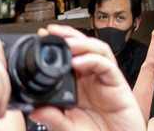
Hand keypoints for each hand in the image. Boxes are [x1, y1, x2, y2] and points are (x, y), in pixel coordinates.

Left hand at [31, 26, 148, 130]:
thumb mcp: (69, 128)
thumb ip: (54, 119)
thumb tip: (35, 110)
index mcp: (78, 85)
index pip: (69, 56)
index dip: (57, 45)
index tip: (42, 38)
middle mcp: (91, 78)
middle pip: (83, 47)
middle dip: (68, 36)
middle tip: (52, 32)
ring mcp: (105, 79)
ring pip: (96, 50)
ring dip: (82, 43)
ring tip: (67, 43)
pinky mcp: (118, 84)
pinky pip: (107, 65)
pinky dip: (92, 60)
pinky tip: (79, 62)